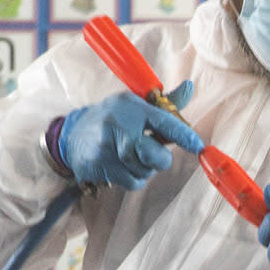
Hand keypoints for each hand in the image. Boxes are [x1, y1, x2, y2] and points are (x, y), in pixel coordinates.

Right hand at [55, 80, 200, 190]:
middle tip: (153, 152)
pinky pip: (133, 182)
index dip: (183, 134)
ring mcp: (108, 149)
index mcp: (131, 107)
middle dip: (161, 158)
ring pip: (145, 171)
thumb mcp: (135, 104)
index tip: (197, 145)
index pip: (162, 121)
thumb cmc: (113, 117)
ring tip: (131, 154)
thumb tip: (190, 86)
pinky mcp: (101, 168)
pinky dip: (134, 178)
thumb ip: (165, 102)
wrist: (72, 135)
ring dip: (145, 168)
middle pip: (156, 156)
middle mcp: (119, 126)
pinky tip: (123, 165)